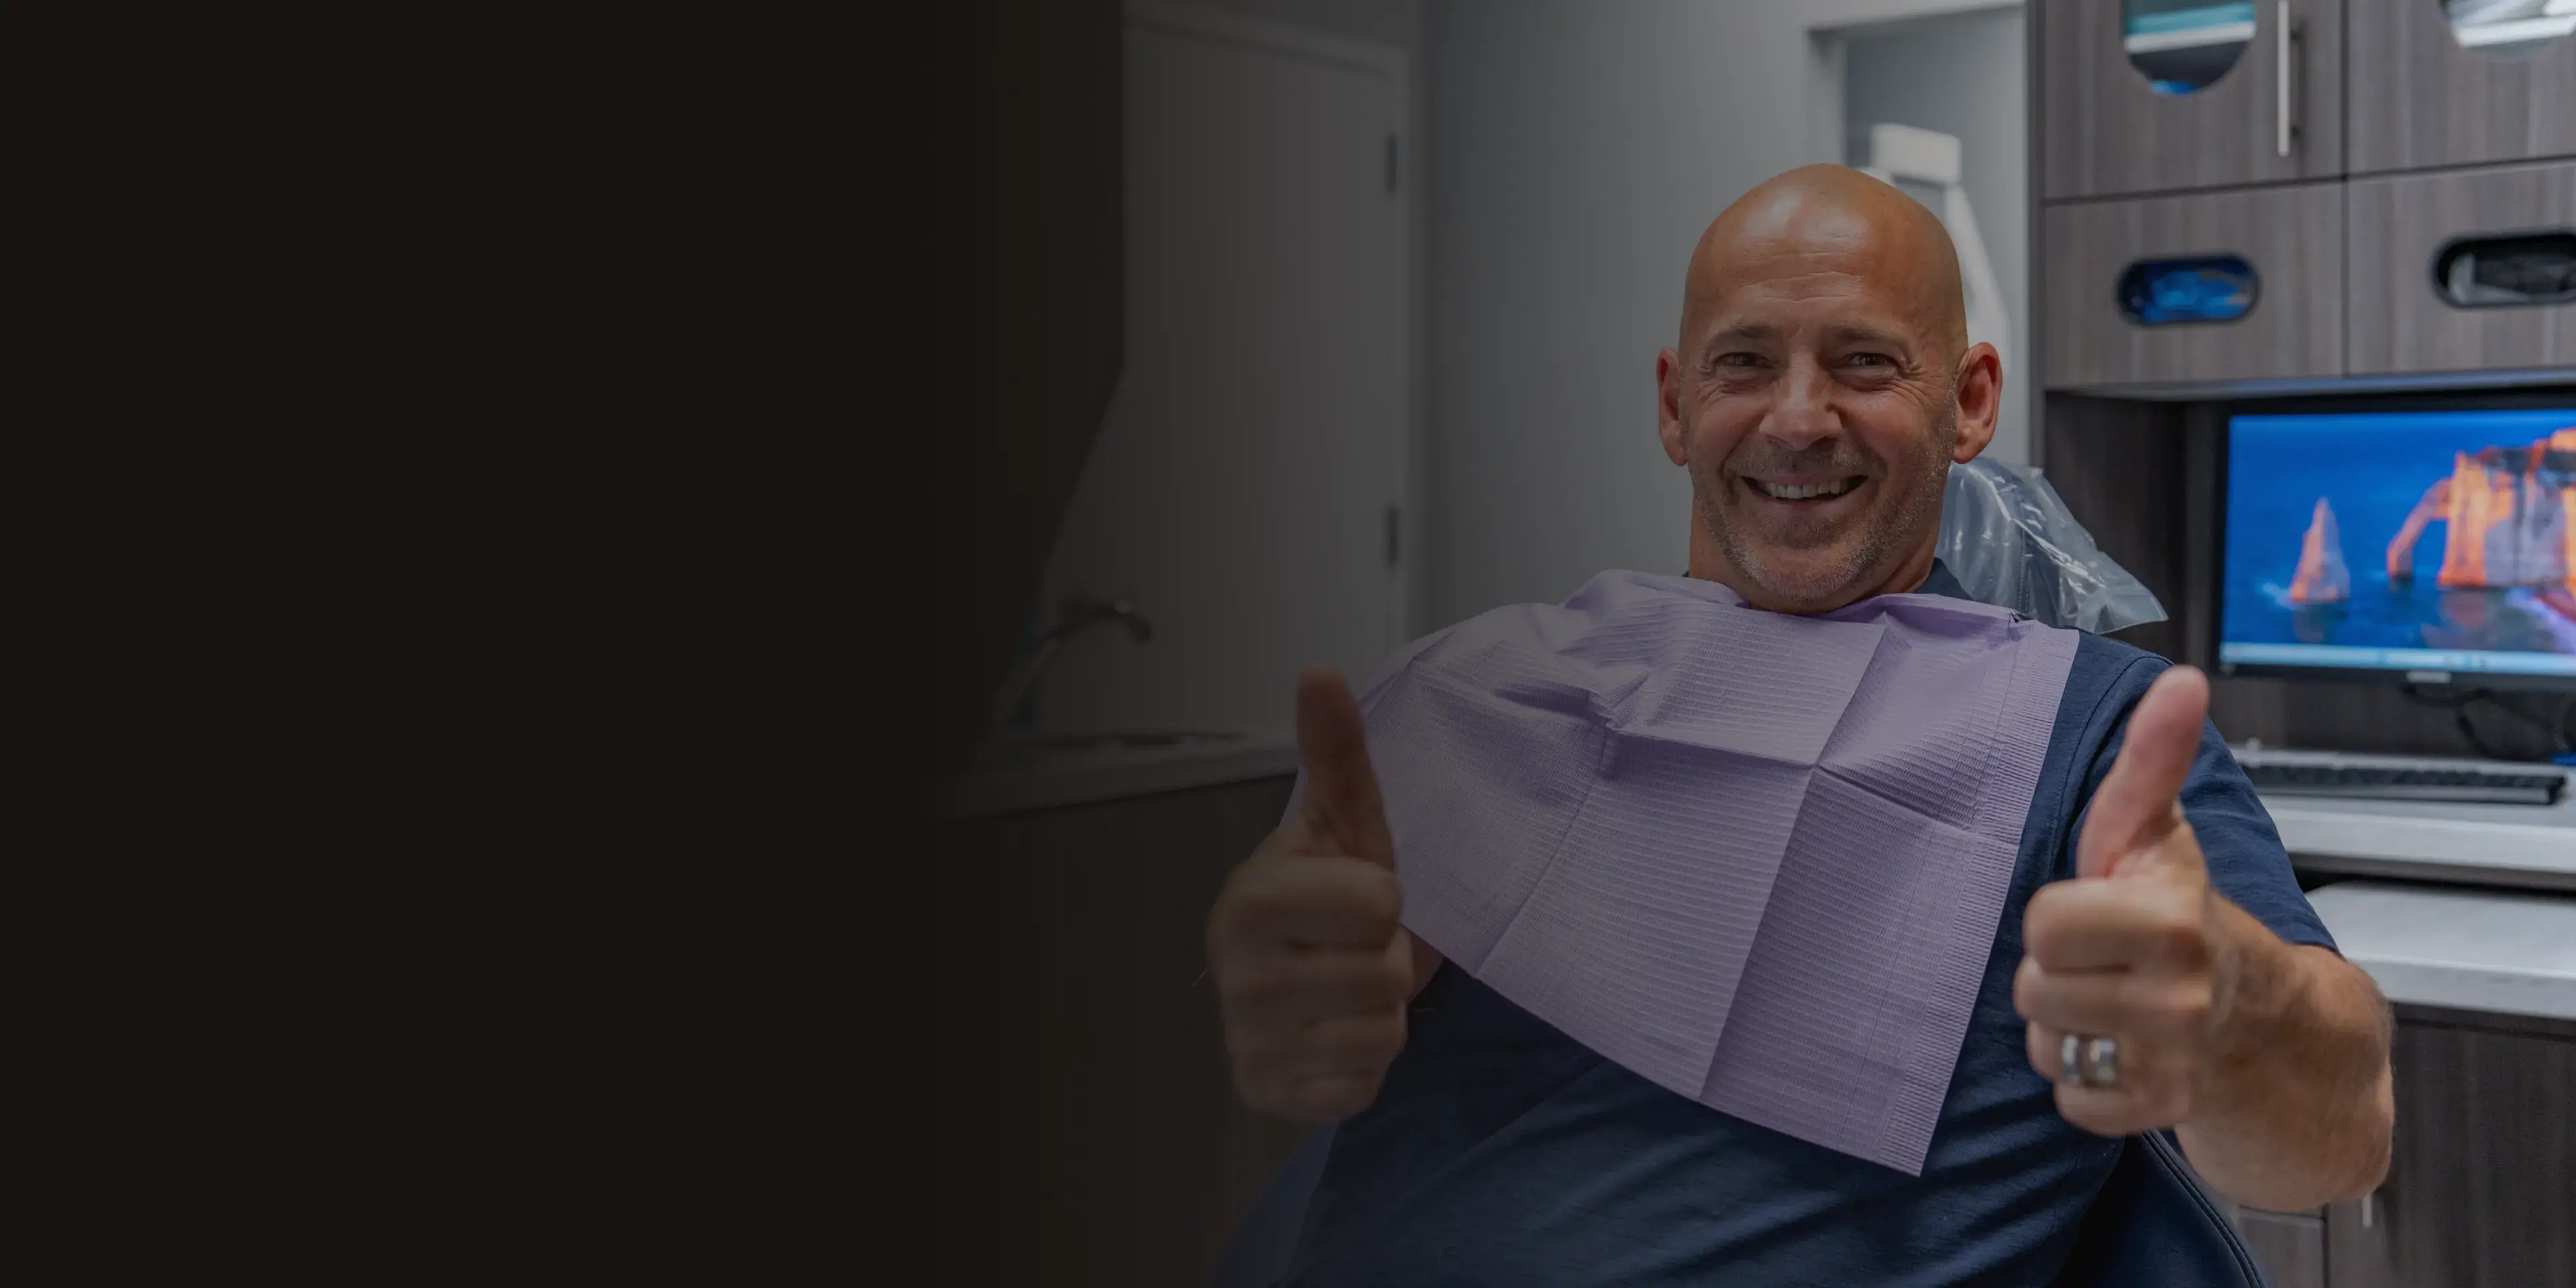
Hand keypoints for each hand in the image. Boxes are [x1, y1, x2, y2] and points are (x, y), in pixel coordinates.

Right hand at [1206, 665, 1416, 1120]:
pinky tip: (1332, 1034)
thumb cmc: (1325, 891)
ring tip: (1345, 988)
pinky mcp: (1268, 1094)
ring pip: (1382, 1032)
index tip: (1355, 901)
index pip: (1378, 904)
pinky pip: (1361, 1086)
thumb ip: (1335, 752)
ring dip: (1381, 1014)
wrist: (1293, 972)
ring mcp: (1248, 1040)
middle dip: (1386, 960)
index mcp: (1251, 898)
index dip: (1384, 901)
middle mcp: (1237, 975)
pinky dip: (1361, 1065)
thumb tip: (1320, 671)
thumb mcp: (1343, 821)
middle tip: (1353, 948)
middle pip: (1386, 973)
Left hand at [2016, 666, 2243, 1136]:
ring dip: (2064, 1028)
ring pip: (2045, 1045)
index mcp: (2170, 921)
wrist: (2269, 1023)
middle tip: (2105, 962)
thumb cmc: (2187, 915)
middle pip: (2034, 989)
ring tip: (2112, 1003)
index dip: (2061, 917)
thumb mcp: (2160, 835)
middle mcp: (2178, 997)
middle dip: (2058, 974)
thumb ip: (2154, 760)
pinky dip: (2084, 1081)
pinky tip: (2122, 1050)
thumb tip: (2181, 680)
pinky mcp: (2160, 1112)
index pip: (2044, 923)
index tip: (2101, 911)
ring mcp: (2172, 1062)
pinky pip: (2068, 1100)